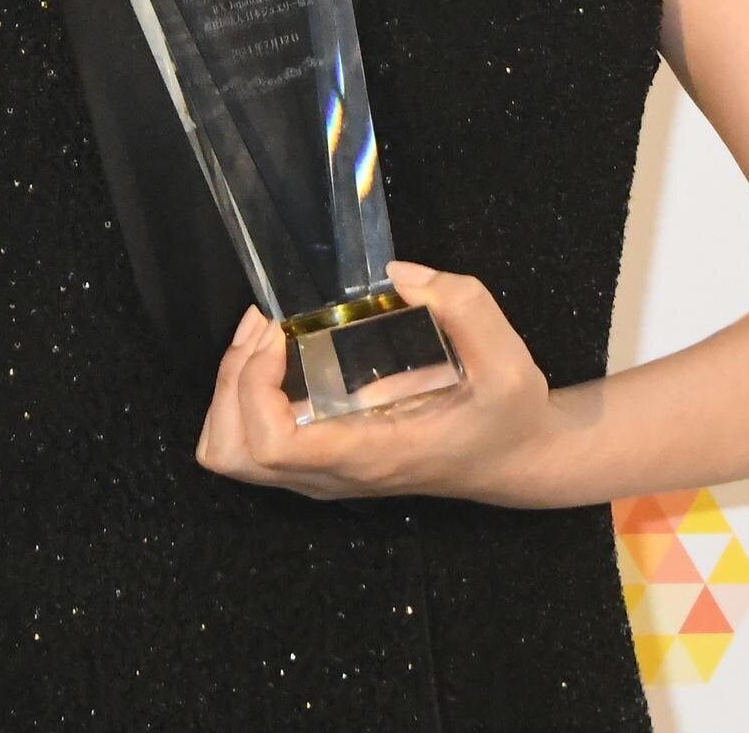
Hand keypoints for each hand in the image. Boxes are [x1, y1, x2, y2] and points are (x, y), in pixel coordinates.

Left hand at [192, 261, 563, 507]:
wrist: (518, 460)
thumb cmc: (508, 414)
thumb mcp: (508, 359)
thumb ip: (463, 305)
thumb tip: (399, 273)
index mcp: (368, 453)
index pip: (272, 445)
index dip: (253, 386)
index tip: (279, 333)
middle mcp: (333, 474)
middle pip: (231, 454)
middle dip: (231, 384)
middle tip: (266, 329)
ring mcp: (323, 475)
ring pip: (232, 456)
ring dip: (231, 392)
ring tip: (265, 339)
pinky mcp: (322, 465)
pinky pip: (253, 445)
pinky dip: (246, 400)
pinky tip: (280, 356)